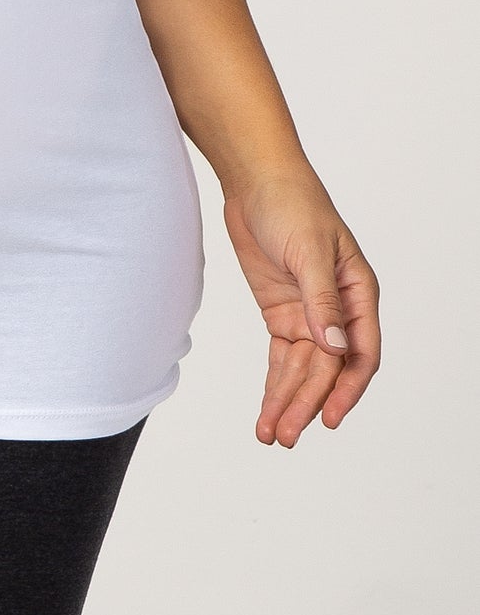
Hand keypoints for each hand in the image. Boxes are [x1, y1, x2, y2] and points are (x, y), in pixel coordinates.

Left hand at [221, 168, 380, 447]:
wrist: (254, 179)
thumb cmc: (291, 203)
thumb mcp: (309, 250)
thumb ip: (321, 301)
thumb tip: (335, 349)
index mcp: (357, 293)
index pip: (360, 354)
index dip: (346, 390)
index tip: (328, 417)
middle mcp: (337, 310)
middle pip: (326, 369)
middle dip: (306, 402)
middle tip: (286, 435)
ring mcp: (308, 313)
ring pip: (302, 369)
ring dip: (288, 401)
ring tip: (271, 435)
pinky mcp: (282, 312)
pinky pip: (282, 357)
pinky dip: (274, 383)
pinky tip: (267, 409)